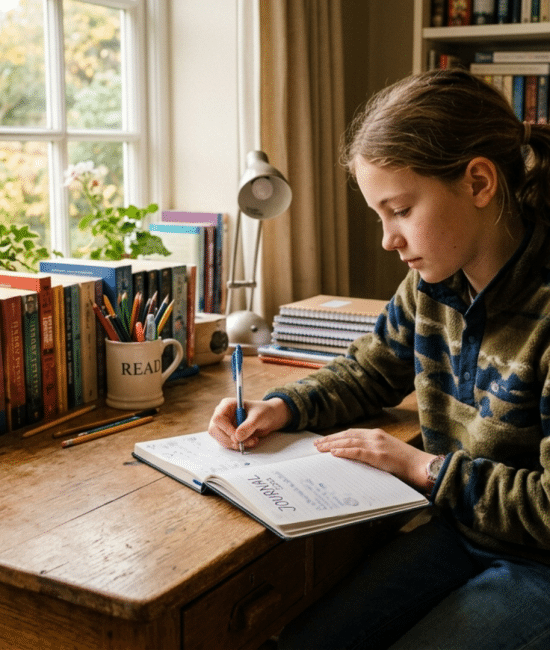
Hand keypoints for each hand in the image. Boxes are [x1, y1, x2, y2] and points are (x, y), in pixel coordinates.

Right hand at [208, 397, 291, 450]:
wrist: (268, 418)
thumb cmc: (263, 412)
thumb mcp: (258, 417)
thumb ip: (248, 425)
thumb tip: (237, 437)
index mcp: (227, 405)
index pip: (218, 419)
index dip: (226, 430)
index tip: (237, 437)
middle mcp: (222, 415)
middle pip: (214, 431)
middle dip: (230, 440)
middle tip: (243, 443)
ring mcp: (224, 426)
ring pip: (221, 439)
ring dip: (236, 444)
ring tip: (252, 441)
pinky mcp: (228, 435)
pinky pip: (228, 444)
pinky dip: (239, 446)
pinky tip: (250, 441)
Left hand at [314, 427, 435, 491]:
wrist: (423, 466)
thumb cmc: (407, 463)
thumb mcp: (387, 453)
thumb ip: (373, 452)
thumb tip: (356, 458)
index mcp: (377, 434)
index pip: (352, 433)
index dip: (337, 436)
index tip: (325, 440)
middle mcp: (375, 436)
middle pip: (347, 435)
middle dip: (330, 439)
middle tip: (316, 445)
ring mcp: (377, 444)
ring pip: (349, 442)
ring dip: (332, 445)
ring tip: (320, 449)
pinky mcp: (379, 455)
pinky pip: (357, 451)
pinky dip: (344, 451)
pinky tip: (334, 453)